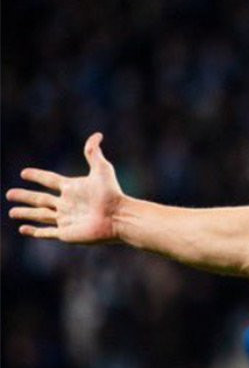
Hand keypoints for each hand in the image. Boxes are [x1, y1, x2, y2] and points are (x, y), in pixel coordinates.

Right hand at [7, 132, 125, 242]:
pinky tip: (23, 229)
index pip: (49, 180)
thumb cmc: (112, 193)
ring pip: (40, 215)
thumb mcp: (102, 169)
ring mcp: (65, 219)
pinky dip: (34, 231)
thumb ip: (94, 153)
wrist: (118, 217)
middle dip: (25, 196)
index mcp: (72, 188)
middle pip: (40, 199)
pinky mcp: (66, 233)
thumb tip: (97, 134)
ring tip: (11, 212)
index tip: (24, 173)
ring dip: (25, 214)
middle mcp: (66, 204)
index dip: (37, 176)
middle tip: (9, 194)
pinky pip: (46, 233)